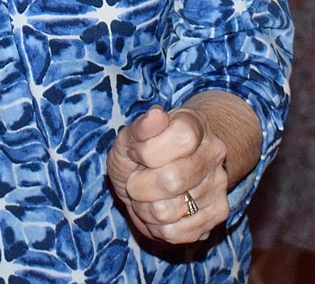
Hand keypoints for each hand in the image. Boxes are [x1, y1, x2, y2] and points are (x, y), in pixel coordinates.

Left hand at [107, 104, 228, 244]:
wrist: (158, 169)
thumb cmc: (141, 149)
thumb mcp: (131, 135)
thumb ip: (140, 128)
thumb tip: (156, 115)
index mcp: (194, 125)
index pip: (181, 140)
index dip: (148, 151)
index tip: (135, 152)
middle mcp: (213, 153)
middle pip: (172, 181)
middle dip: (139, 185)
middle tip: (134, 180)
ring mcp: (218, 186)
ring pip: (169, 211)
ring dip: (143, 208)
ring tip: (145, 196)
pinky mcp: (216, 215)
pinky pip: (176, 233)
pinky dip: (155, 226)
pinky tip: (156, 210)